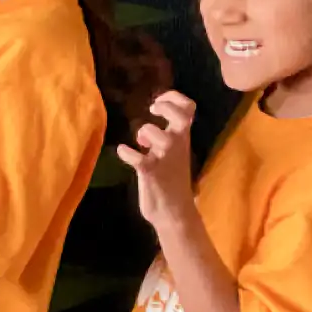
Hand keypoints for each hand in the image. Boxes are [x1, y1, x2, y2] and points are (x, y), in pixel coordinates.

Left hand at [117, 91, 196, 227]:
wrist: (174, 213)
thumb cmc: (170, 181)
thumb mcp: (171, 155)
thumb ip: (162, 141)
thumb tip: (144, 133)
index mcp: (182, 139)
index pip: (188, 108)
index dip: (174, 98)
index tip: (158, 102)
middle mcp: (176, 145)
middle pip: (181, 116)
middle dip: (166, 106)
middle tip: (152, 111)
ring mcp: (165, 159)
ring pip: (157, 134)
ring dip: (145, 132)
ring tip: (141, 143)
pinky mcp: (151, 173)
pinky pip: (138, 159)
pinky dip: (127, 153)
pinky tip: (123, 152)